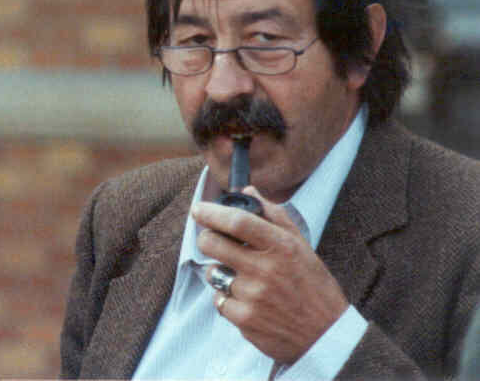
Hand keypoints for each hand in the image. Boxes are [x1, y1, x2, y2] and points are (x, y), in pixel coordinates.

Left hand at [193, 186, 348, 364]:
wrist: (327, 337)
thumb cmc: (313, 287)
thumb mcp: (301, 246)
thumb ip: (273, 215)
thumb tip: (247, 190)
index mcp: (281, 246)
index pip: (237, 221)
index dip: (212, 212)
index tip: (199, 208)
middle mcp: (265, 269)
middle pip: (212, 243)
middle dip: (206, 238)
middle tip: (212, 240)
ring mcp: (253, 296)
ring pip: (213, 272)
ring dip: (220, 271)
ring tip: (242, 276)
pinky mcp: (244, 319)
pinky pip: (219, 300)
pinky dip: (227, 298)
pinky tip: (248, 300)